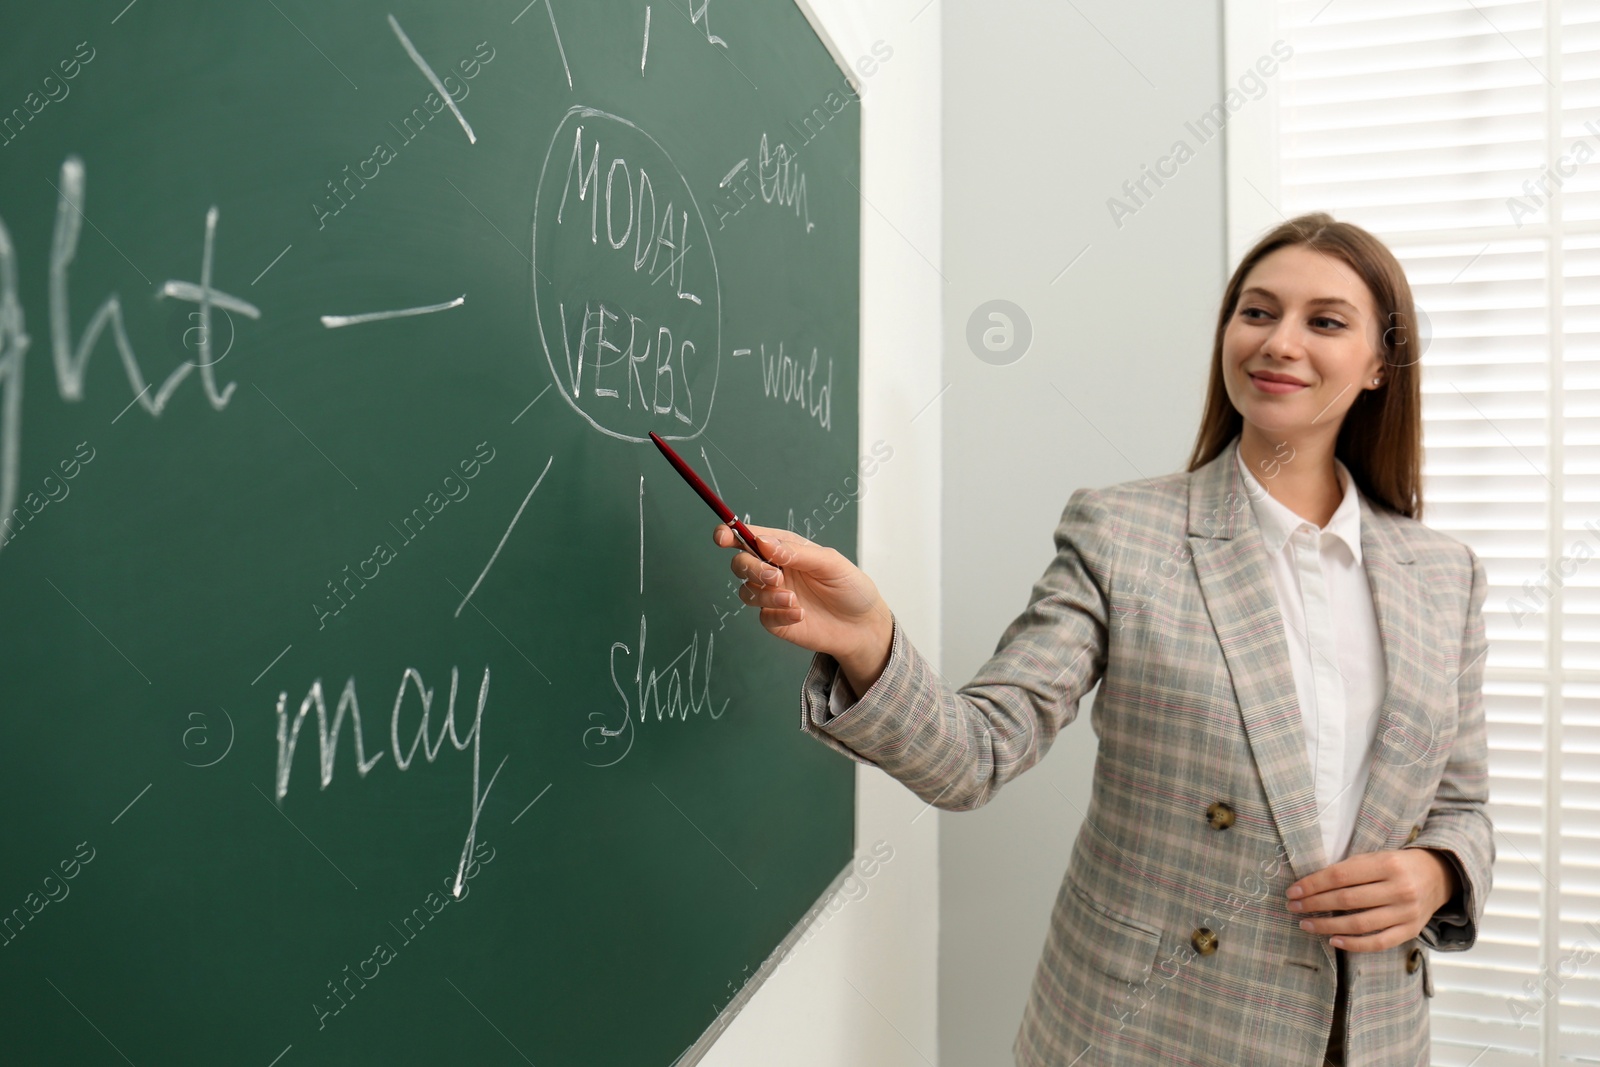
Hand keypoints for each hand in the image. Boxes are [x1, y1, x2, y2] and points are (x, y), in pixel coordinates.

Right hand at [712, 523, 892, 686]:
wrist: (862, 626)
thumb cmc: (850, 588)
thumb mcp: (830, 563)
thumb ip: (796, 552)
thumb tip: (763, 542)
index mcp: (785, 549)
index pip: (750, 537)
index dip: (730, 534)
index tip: (722, 536)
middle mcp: (774, 570)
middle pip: (741, 563)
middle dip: (751, 568)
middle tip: (775, 576)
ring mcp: (773, 596)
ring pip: (747, 591)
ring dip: (766, 594)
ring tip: (794, 600)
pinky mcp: (775, 620)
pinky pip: (763, 616)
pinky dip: (779, 614)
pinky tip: (799, 614)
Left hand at [1285, 848, 1457, 951]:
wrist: (1438, 876)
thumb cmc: (1397, 865)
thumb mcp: (1376, 857)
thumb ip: (1349, 869)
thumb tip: (1310, 885)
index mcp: (1387, 864)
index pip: (1341, 875)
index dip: (1313, 884)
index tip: (1293, 891)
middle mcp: (1399, 889)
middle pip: (1347, 900)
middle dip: (1315, 904)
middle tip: (1293, 907)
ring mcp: (1406, 913)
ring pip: (1360, 924)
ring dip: (1327, 925)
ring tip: (1306, 924)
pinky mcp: (1411, 931)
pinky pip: (1378, 942)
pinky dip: (1353, 944)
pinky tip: (1333, 940)